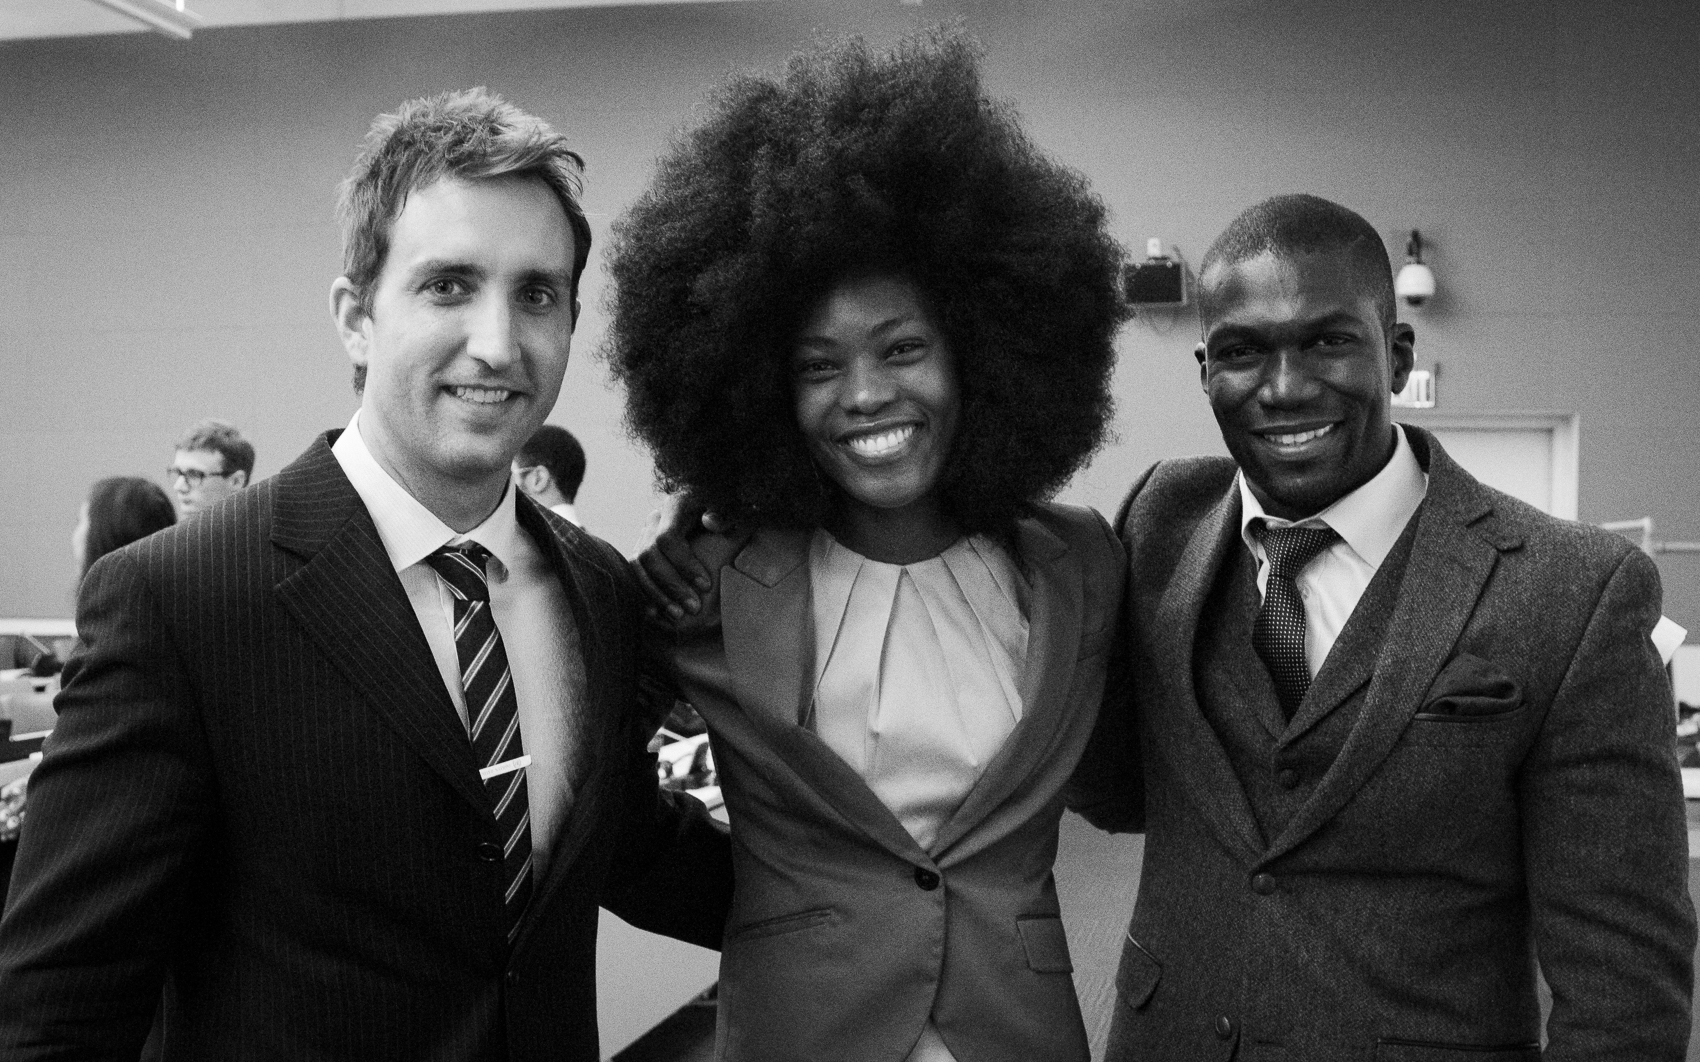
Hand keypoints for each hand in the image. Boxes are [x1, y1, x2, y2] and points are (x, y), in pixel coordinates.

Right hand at [634, 496, 720, 619]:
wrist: (712, 519)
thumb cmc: (728, 517)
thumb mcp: (734, 512)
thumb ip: (726, 515)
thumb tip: (711, 521)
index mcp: (676, 505)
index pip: (668, 538)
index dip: (683, 564)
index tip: (706, 586)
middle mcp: (655, 519)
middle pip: (650, 554)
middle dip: (671, 585)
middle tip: (694, 608)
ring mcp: (644, 536)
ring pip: (638, 567)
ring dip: (657, 594)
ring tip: (678, 615)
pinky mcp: (640, 554)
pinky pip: (635, 576)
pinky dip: (645, 595)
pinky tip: (656, 614)